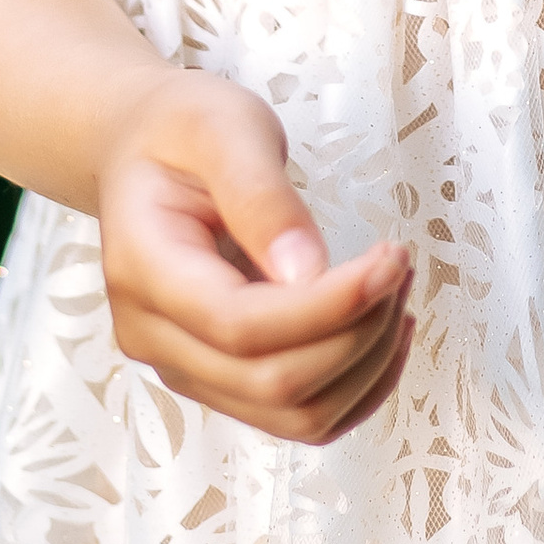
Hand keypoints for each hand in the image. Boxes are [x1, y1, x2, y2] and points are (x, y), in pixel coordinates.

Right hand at [95, 68, 413, 444]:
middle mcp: (153, 337)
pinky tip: (385, 329)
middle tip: (399, 263)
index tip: (389, 258)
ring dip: (365, 364)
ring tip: (396, 287)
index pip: (238, 324)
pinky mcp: (220, 377)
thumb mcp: (223, 129)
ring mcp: (184, 367)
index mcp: (144, 267)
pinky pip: (297, 415)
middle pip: (270, 382)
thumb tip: (310, 273)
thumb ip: (262, 196)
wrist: (144, 152)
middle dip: (357, 332)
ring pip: (291, 414)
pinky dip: (355, 385)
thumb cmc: (182, 130)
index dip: (326, 307)